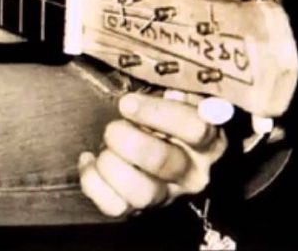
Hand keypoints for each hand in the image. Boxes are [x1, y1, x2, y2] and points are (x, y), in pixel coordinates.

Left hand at [78, 92, 226, 216]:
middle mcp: (192, 173)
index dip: (157, 113)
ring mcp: (166, 196)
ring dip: (112, 164)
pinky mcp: (137, 210)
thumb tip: (172, 90)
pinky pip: (114, 207)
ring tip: (105, 147)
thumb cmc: (168, 112)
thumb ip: (179, 88)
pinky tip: (89, 159)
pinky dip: (92, 181)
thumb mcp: (180, 95)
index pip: (194, 129)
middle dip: (127, 139)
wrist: (160, 142)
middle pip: (161, 161)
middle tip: (113, 127)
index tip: (126, 103)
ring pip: (140, 193)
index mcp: (207, 141)